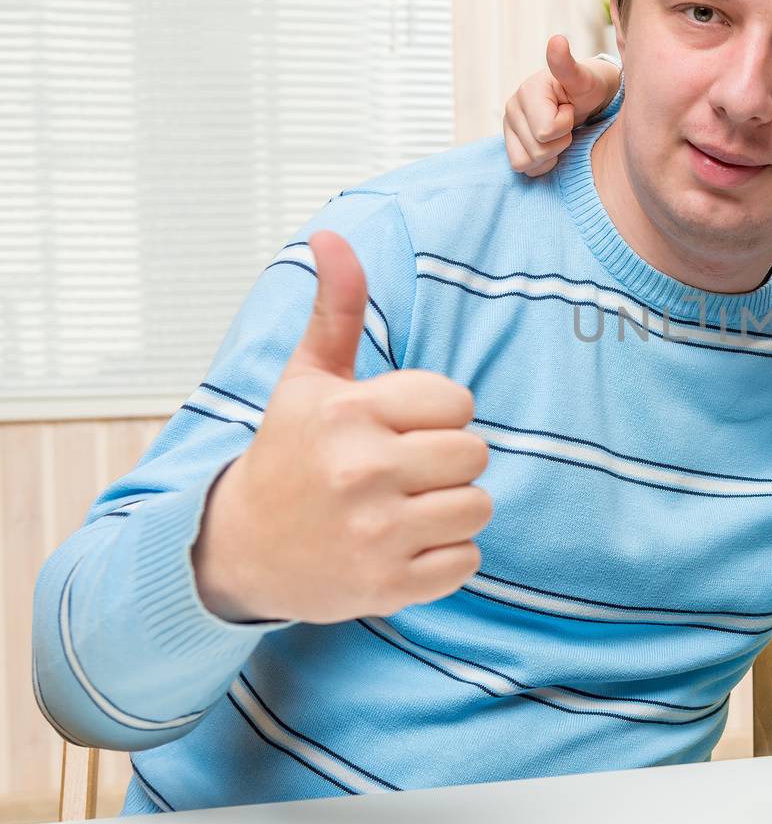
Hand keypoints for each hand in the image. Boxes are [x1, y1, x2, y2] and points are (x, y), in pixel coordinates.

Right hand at [192, 232, 492, 623]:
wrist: (240, 549)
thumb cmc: (288, 454)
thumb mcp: (307, 380)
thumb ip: (335, 309)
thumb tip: (332, 236)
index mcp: (350, 414)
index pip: (458, 402)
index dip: (436, 415)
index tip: (397, 428)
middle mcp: (363, 472)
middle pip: (476, 454)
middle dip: (449, 461)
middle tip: (403, 471)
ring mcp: (376, 535)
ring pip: (478, 507)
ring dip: (452, 510)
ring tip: (405, 508)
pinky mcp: (387, 587)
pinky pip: (467, 560)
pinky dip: (445, 558)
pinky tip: (402, 547)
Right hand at [503, 35, 621, 176]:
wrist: (587, 99)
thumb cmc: (589, 88)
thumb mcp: (584, 79)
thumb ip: (568, 65)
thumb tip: (556, 40)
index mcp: (527, 90)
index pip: (545, 132)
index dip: (565, 126)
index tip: (570, 109)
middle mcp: (512, 106)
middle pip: (537, 150)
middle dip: (560, 142)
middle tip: (568, 122)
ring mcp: (509, 125)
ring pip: (527, 162)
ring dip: (550, 153)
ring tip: (560, 133)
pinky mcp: (511, 141)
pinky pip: (521, 167)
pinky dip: (540, 164)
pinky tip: (551, 146)